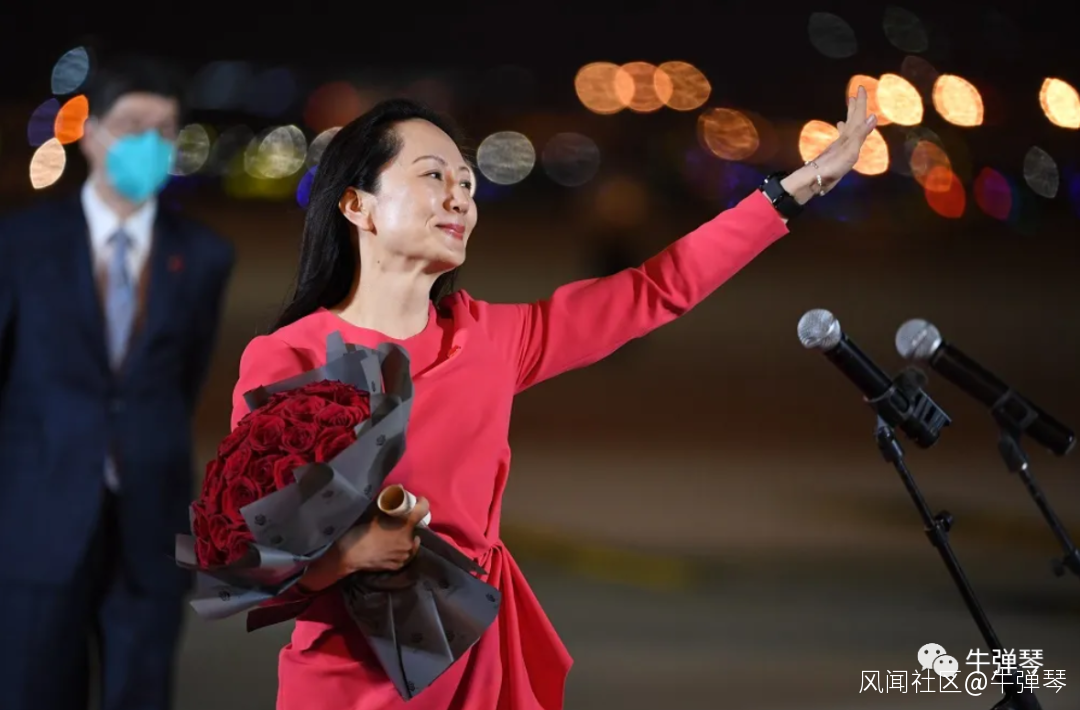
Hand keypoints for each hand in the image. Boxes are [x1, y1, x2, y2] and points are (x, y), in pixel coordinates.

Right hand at [340, 496, 429, 571]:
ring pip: (411, 543)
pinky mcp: (398, 566)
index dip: (422, 503)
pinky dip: (401, 550)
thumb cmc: (362, 532)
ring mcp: (405, 556)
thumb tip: (400, 487)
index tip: (418, 500)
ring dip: (406, 537)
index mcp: (405, 527)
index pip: (423, 510)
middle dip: (409, 523)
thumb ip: (389, 500)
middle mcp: (409, 542)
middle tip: (399, 521)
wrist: (350, 555)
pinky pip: (405, 555)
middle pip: (415, 528)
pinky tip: (393, 547)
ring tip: (395, 535)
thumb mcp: (375, 513)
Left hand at [781, 85, 877, 202]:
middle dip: (853, 109)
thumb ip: (861, 133)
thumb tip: (873, 116)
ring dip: (848, 121)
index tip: (860, 88)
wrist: (815, 179)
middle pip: (850, 120)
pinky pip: (843, 141)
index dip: (860, 102)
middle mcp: (844, 139)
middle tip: (853, 97)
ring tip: (847, 114)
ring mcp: (839, 147)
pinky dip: (844, 135)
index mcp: (848, 135)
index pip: (856, 115)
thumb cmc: (834, 164)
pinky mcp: (836, 156)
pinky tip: (841, 136)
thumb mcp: (851, 149)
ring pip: (846, 130)